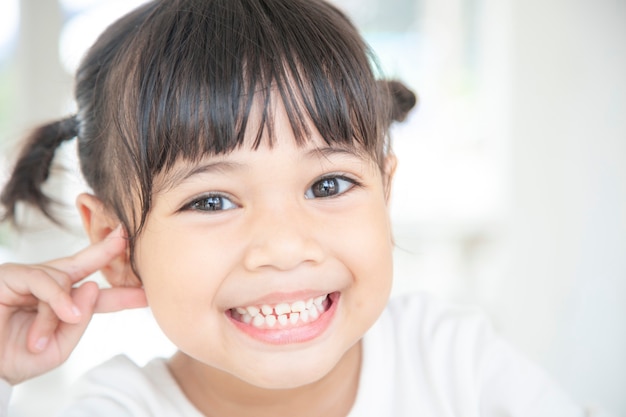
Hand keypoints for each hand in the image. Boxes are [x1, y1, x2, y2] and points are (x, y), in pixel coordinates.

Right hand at [0, 226, 147, 384]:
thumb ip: (79, 322)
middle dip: (105, 251)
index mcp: (61, 305)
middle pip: (81, 264)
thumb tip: (93, 286)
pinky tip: (64, 313)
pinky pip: (43, 280)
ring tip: (41, 340)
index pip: (95, 296)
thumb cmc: (14, 359)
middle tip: (126, 238)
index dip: (121, 295)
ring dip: (58, 312)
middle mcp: (47, 287)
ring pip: (62, 281)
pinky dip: (56, 299)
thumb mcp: (57, 348)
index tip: (146, 294)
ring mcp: (29, 278)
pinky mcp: (11, 275)